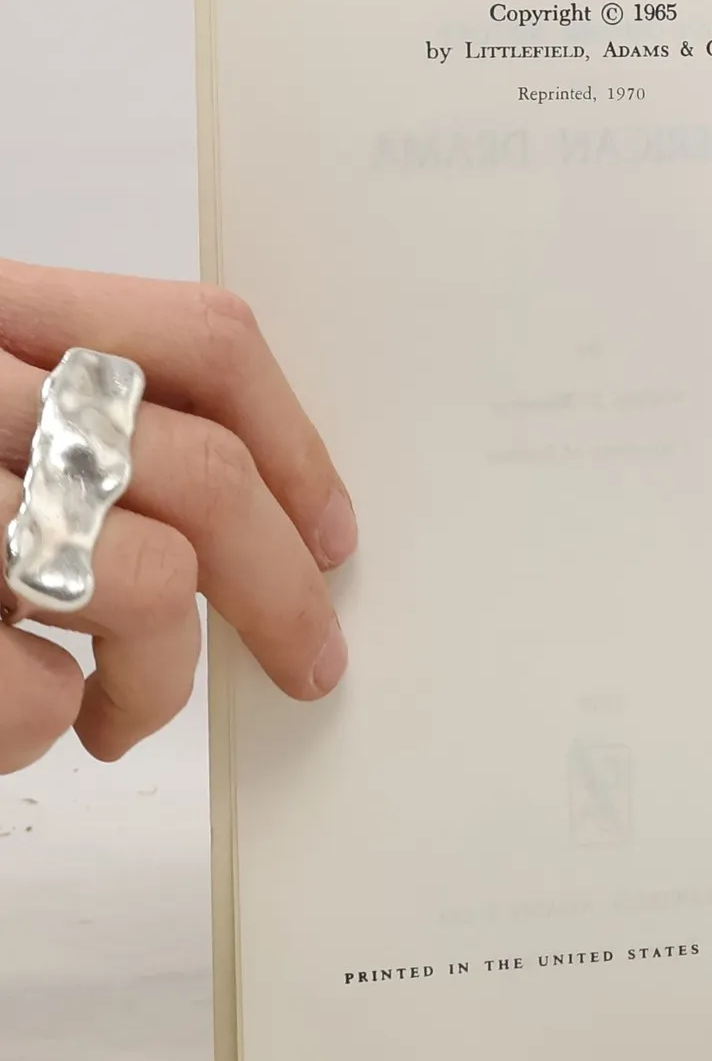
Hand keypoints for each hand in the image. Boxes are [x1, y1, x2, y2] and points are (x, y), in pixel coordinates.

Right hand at [0, 262, 354, 771]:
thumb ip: (61, 414)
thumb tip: (252, 511)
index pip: (197, 336)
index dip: (294, 440)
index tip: (332, 530)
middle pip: (204, 472)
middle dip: (285, 590)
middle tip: (309, 663)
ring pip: (145, 578)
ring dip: (161, 678)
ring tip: (116, 713)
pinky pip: (31, 686)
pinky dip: (45, 724)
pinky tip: (25, 721)